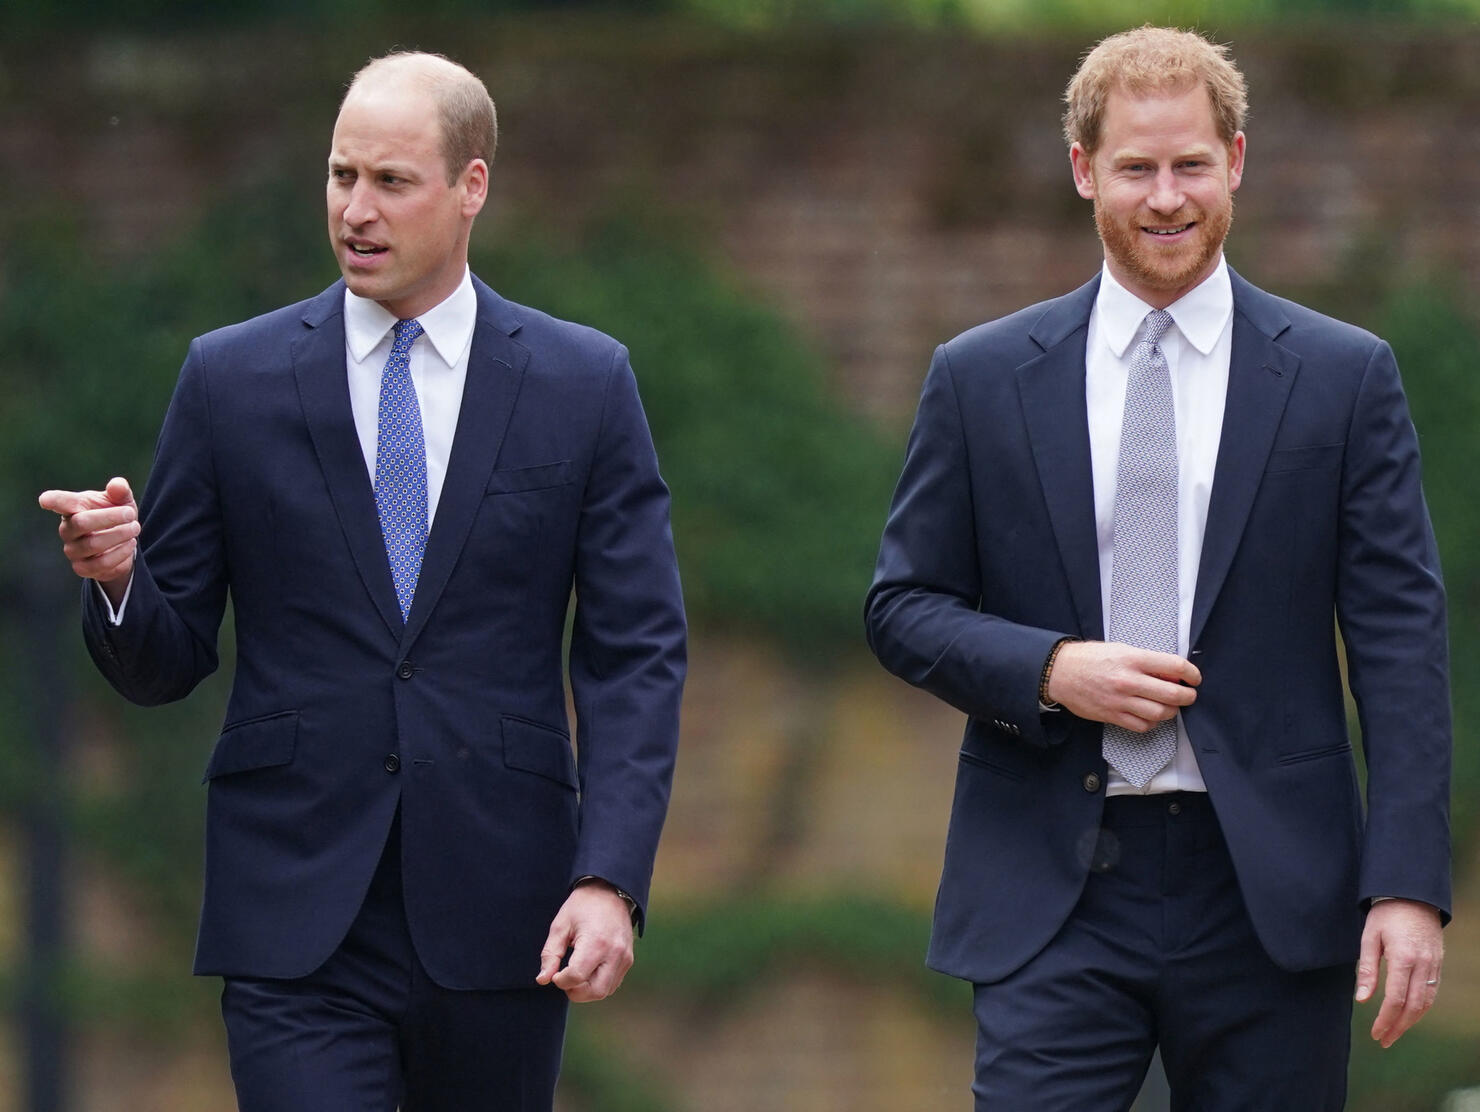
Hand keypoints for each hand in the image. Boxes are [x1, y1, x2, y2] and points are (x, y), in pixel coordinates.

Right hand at [38, 477, 138, 606]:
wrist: (124, 544)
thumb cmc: (116, 516)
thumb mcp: (121, 501)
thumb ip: (120, 491)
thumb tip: (118, 485)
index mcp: (72, 508)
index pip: (58, 503)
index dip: (52, 501)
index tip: (45, 501)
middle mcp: (67, 529)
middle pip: (82, 522)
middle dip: (111, 517)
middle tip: (131, 514)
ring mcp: (72, 550)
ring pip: (93, 544)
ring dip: (119, 535)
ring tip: (135, 528)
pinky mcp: (82, 568)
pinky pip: (101, 563)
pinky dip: (121, 553)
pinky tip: (130, 544)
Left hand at [536, 881, 634, 1002]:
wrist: (610, 890)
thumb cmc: (582, 906)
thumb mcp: (560, 925)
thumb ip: (550, 954)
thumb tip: (543, 980)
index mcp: (596, 942)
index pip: (577, 977)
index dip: (561, 981)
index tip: (555, 973)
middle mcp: (614, 953)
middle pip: (594, 991)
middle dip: (575, 992)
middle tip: (564, 979)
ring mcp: (624, 957)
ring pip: (605, 991)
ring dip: (587, 991)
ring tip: (575, 975)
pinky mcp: (628, 959)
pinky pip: (613, 983)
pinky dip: (598, 984)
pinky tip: (588, 972)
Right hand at [1046, 640, 1198, 729]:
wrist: (1060, 672)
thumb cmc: (1090, 658)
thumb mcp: (1121, 649)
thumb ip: (1146, 661)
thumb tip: (1171, 673)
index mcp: (1133, 659)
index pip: (1175, 666)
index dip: (1192, 674)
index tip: (1194, 678)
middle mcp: (1129, 680)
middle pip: (1173, 694)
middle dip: (1188, 697)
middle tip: (1188, 695)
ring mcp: (1121, 700)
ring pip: (1161, 713)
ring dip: (1171, 711)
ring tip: (1169, 706)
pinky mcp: (1113, 715)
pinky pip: (1143, 725)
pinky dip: (1152, 722)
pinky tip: (1150, 714)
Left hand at [1355, 898, 1442, 1047]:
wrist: (1414, 895)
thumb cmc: (1386, 914)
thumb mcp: (1369, 937)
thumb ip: (1367, 969)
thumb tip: (1361, 999)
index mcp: (1403, 958)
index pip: (1395, 999)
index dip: (1385, 1020)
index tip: (1375, 1033)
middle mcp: (1423, 965)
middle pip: (1413, 1006)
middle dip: (1398, 1027)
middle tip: (1384, 1040)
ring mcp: (1434, 965)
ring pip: (1426, 1003)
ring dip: (1411, 1021)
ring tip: (1394, 1033)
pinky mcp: (1438, 963)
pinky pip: (1432, 992)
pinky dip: (1421, 1008)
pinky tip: (1409, 1015)